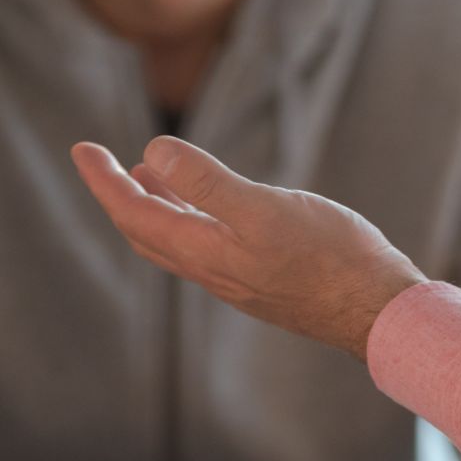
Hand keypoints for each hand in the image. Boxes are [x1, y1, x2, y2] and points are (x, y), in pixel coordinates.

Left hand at [73, 137, 424, 360]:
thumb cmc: (332, 258)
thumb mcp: (266, 210)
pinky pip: (202, 246)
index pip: (132, 214)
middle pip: (143, 231)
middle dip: (116, 194)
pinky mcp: (259, 279)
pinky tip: (206, 205)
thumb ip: (208, 184)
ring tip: (141, 173)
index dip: (102, 181)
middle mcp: (211, 270)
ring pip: (173, 241)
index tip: (81, 148)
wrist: (379, 312)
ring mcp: (235, 278)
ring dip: (150, 206)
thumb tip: (151, 154)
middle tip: (98, 159)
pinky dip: (186, 218)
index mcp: (204, 252)